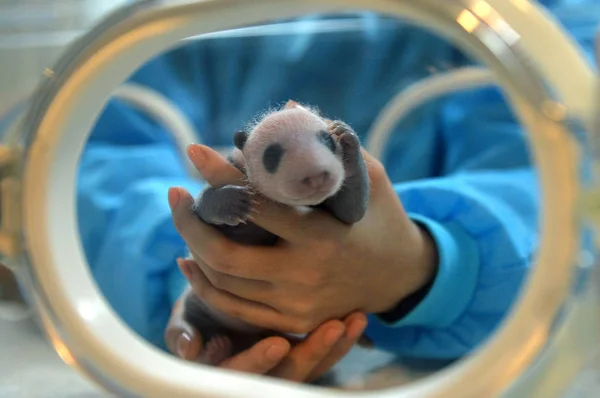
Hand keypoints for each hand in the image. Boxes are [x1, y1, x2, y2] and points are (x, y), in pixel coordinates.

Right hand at [164, 290, 366, 381]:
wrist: (221, 297)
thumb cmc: (200, 309)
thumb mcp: (186, 316)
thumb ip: (182, 331)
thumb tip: (188, 349)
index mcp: (227, 371)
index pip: (241, 374)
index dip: (258, 361)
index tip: (277, 342)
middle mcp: (260, 373)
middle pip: (288, 374)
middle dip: (313, 352)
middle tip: (333, 326)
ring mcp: (285, 366)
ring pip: (314, 367)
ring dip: (336, 346)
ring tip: (355, 319)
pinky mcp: (303, 354)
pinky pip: (326, 355)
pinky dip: (343, 340)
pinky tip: (358, 318)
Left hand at [169, 143, 437, 333]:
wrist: (402, 275)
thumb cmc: (382, 216)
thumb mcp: (367, 176)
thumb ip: (328, 144)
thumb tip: (289, 106)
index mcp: (323, 235)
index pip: (256, 203)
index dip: (219, 174)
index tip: (193, 151)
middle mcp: (304, 275)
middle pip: (224, 253)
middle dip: (189, 221)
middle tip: (176, 194)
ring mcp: (295, 303)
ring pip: (223, 282)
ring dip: (193, 247)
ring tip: (184, 218)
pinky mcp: (291, 320)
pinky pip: (234, 308)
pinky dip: (204, 284)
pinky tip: (189, 260)